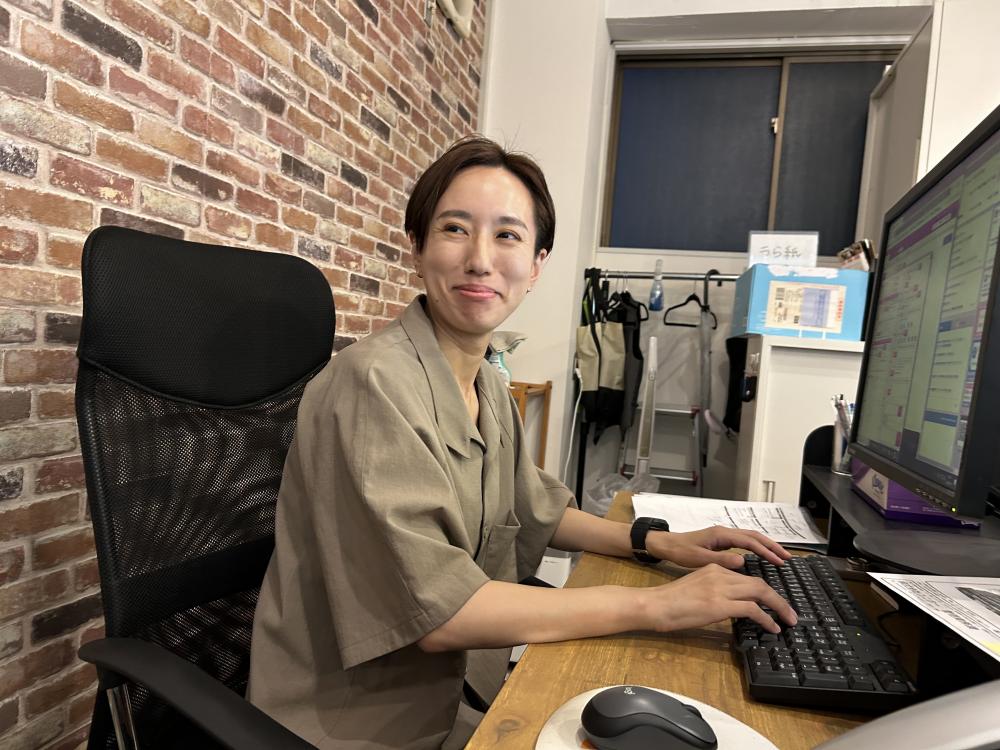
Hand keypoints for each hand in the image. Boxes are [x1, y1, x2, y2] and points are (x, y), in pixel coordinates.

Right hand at [642, 563, 797, 633]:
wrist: (654, 605)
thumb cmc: (670, 601)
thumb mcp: (696, 589)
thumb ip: (715, 591)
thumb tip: (733, 606)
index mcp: (714, 568)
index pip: (747, 577)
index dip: (764, 591)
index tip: (774, 603)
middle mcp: (720, 573)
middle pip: (759, 582)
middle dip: (778, 598)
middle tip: (790, 613)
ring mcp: (720, 588)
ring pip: (760, 592)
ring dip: (779, 607)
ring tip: (788, 620)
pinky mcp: (719, 604)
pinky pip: (752, 609)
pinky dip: (766, 619)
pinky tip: (772, 628)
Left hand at [648, 526, 791, 568]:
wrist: (665, 544)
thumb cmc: (680, 551)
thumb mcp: (699, 558)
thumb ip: (720, 560)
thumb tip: (743, 561)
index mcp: (721, 534)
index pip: (750, 541)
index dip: (766, 551)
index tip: (780, 561)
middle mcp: (724, 532)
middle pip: (754, 536)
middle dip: (772, 546)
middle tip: (787, 558)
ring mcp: (723, 535)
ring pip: (750, 537)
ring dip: (766, 546)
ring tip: (780, 557)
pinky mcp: (721, 541)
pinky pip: (743, 542)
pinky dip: (756, 547)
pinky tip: (761, 556)